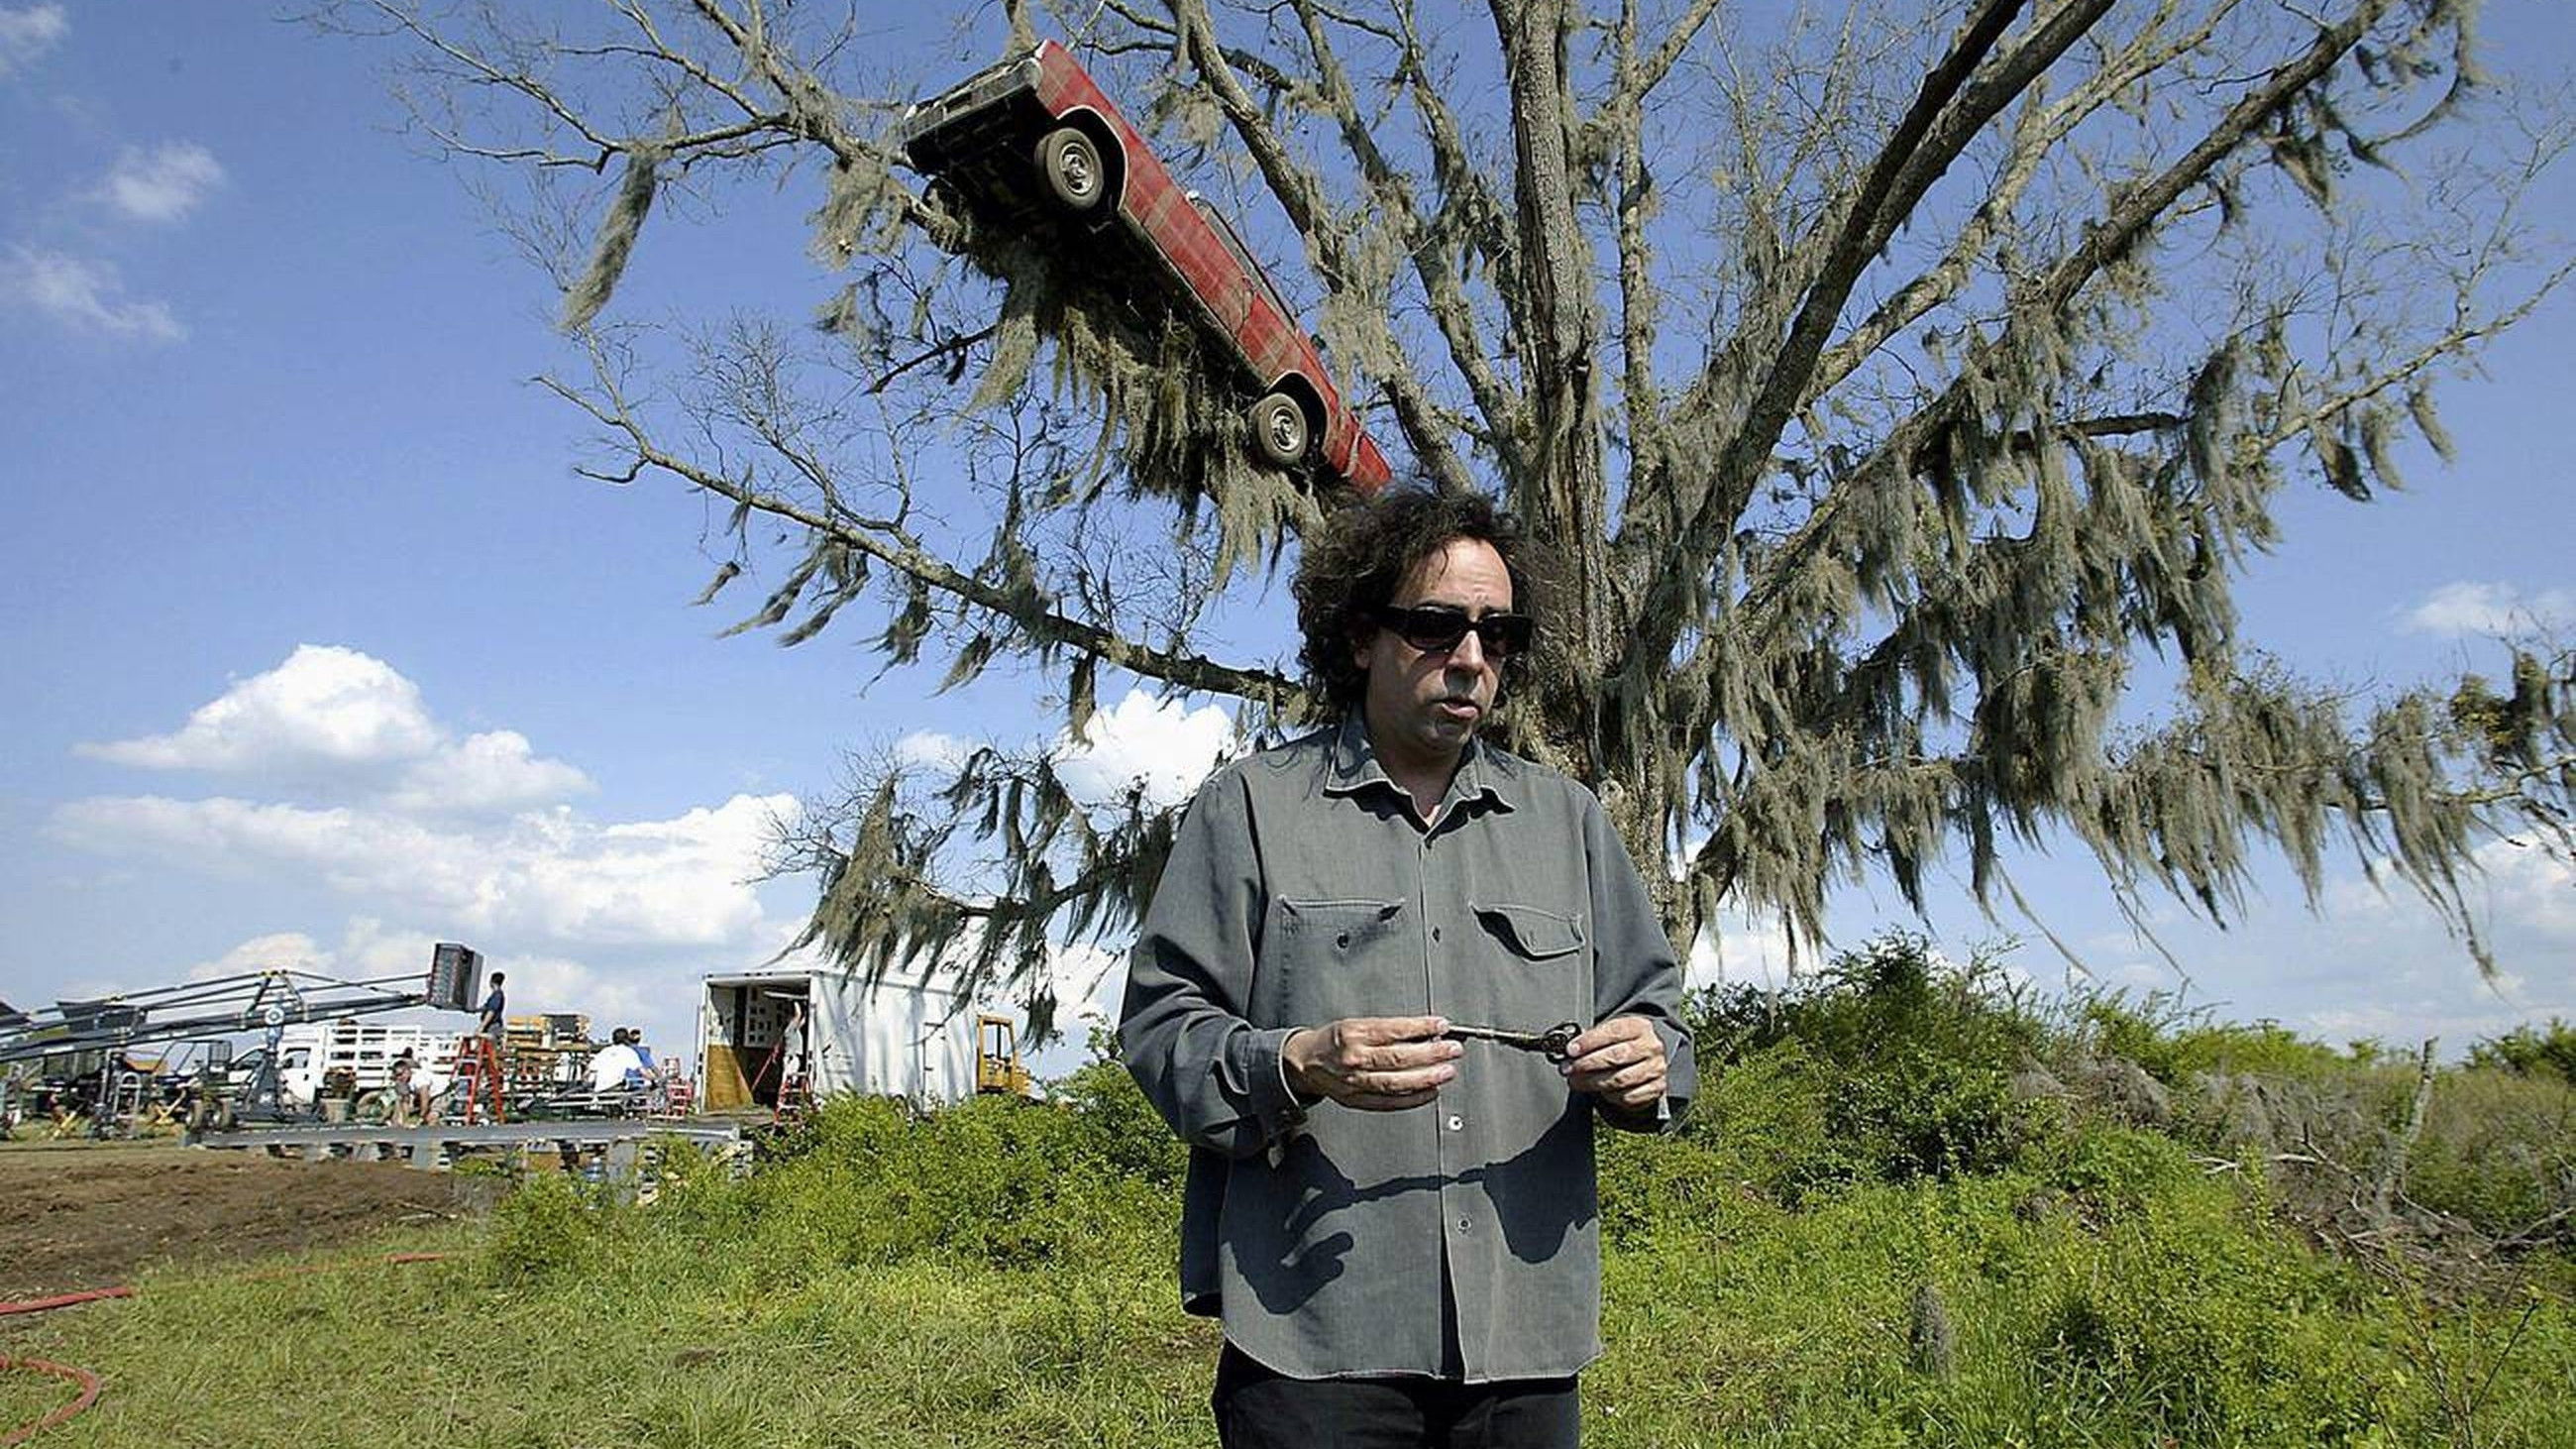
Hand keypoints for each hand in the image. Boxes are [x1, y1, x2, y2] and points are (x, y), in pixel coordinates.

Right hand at [1282, 1016, 1460, 1110]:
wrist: (1304, 1062)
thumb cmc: (1334, 1040)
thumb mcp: (1356, 1024)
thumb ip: (1387, 1030)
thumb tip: (1423, 1034)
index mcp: (1354, 1033)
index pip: (1394, 1030)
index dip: (1421, 1028)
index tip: (1441, 1026)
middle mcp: (1354, 1057)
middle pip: (1399, 1057)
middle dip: (1431, 1054)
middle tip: (1452, 1050)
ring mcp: (1355, 1082)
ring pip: (1396, 1082)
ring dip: (1426, 1078)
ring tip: (1446, 1072)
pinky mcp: (1356, 1100)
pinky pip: (1389, 1102)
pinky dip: (1412, 1099)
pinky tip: (1430, 1092)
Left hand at [1560, 1016, 1666, 1113]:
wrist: (1648, 1060)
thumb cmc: (1623, 1045)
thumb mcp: (1612, 1034)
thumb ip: (1593, 1039)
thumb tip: (1569, 1051)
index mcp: (1640, 1027)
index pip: (1613, 1031)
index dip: (1589, 1041)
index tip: (1571, 1050)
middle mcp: (1651, 1047)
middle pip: (1615, 1057)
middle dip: (1586, 1064)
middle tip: (1568, 1068)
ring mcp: (1655, 1069)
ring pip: (1619, 1079)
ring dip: (1592, 1082)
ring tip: (1577, 1081)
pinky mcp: (1655, 1089)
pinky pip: (1628, 1097)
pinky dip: (1610, 1096)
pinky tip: (1599, 1091)